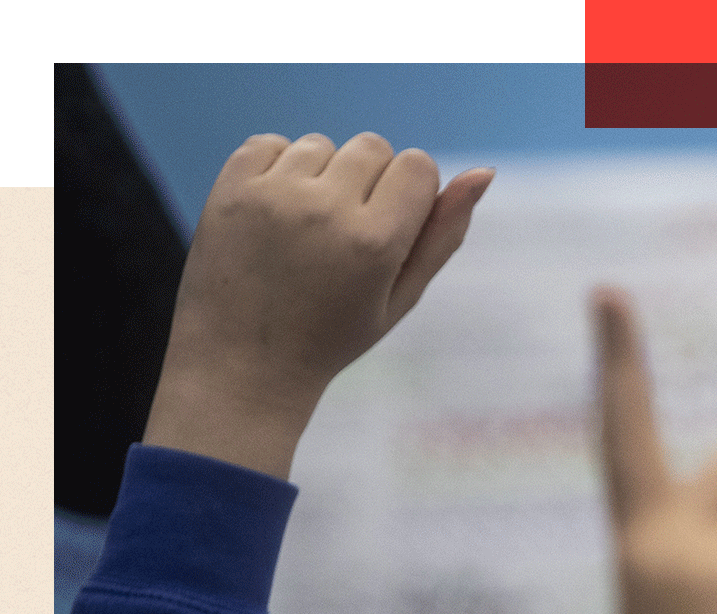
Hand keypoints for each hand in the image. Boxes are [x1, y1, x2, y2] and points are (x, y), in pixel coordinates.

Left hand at [144, 132, 493, 478]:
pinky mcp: (232, 188)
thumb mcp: (400, 298)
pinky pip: (271, 144)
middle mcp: (326, 210)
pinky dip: (277, 170)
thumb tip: (484, 172)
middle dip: (369, 181)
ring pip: (322, 144)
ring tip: (305, 231)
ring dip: (322, 176)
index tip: (388, 231)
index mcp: (375, 242)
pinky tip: (274, 216)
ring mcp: (273, 195)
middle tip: (344, 236)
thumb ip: (443, 235)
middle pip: (373, 147)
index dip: (409, 194)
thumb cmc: (332, 337)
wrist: (242, 366)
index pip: (417, 165)